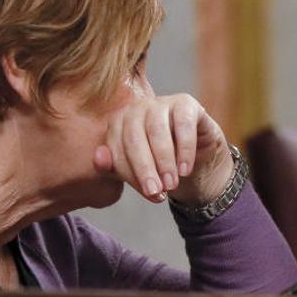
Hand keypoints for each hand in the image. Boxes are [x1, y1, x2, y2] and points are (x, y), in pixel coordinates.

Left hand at [93, 94, 232, 204]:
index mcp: (118, 123)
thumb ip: (114, 166)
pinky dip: (185, 150)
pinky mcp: (185, 102)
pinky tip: (185, 170)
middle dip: (145, 168)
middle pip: (134, 138)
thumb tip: (99, 158)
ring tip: (171, 184)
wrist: (197, 160)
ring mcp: (161, 102)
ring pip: (157, 130)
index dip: (131, 174)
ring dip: (164, 161)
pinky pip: (183, 124)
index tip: (147, 194)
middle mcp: (136, 108)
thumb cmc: (161, 165)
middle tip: (157, 191)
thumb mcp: (136, 172)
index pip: (117, 149)